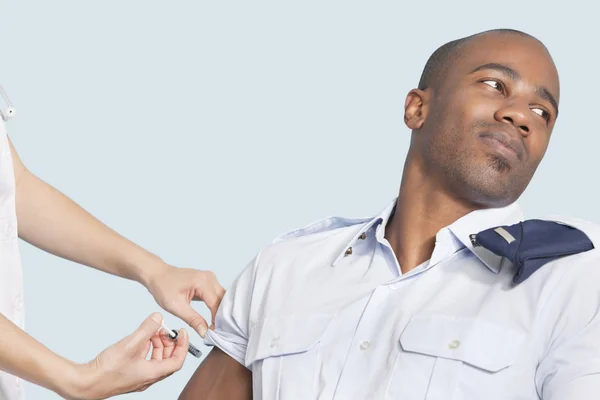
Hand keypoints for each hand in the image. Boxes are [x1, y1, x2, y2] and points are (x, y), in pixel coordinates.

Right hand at [72, 313, 188, 399]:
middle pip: (168, 360)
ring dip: (158, 345)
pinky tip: (142, 339)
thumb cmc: (106, 370)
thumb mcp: (130, 344)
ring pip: (157, 360)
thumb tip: (158, 317)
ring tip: (153, 332)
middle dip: (170, 343)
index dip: (183, 345)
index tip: (182, 332)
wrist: (85, 384)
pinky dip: (147, 349)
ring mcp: (139, 377)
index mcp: (153, 374)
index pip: (178, 361)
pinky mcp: (130, 374)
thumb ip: (146, 329)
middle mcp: (148, 378)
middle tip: (165, 330)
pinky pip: (145, 360)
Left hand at [145, 264, 224, 336]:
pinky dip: (216, 307)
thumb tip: (205, 332)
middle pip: (223, 300)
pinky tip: (213, 317)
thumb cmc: (163, 287)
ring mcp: (210, 278)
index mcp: (202, 281)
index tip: (215, 334)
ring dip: (220, 312)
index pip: (216, 304)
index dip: (217, 320)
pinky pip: (217, 295)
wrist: (157, 275)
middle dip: (222, 316)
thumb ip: (192, 319)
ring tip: (216, 326)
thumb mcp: (175, 306)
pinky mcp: (208, 282)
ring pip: (222, 298)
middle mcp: (209, 277)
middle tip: (217, 332)